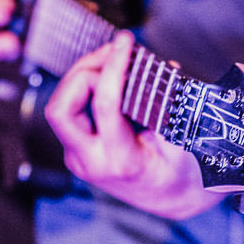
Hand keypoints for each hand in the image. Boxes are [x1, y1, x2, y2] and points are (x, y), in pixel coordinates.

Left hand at [45, 32, 222, 219]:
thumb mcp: (183, 140)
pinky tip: (108, 77)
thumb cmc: (183, 174)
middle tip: (112, 52)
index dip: (113, 66)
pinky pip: (70, 113)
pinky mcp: (78, 151)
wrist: (173, 200)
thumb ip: (168, 105)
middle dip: (82, 72)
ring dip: (81, 77)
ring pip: (59, 108)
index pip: (104, 104)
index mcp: (121, 161)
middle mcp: (91, 162)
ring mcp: (79, 159)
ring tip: (112, 59)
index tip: (126, 43)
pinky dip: (85, 89)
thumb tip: (161, 67)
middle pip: (61, 108)